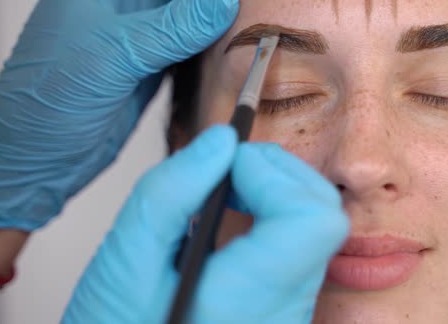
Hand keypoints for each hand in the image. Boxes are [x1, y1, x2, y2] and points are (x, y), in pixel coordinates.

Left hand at [0, 0, 238, 229]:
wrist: (39, 157)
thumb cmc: (47, 101)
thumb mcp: (115, 54)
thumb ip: (173, 27)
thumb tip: (221, 1)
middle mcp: (121, 7)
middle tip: (246, 6)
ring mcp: (137, 38)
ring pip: (186, 18)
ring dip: (214, 22)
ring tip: (246, 25)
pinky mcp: (149, 67)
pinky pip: (187, 48)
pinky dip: (209, 49)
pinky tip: (230, 49)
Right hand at [61, 126, 349, 323]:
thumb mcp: (124, 263)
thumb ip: (169, 194)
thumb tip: (221, 141)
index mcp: (248, 304)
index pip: (312, 220)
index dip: (275, 174)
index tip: (227, 164)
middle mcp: (283, 314)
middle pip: (323, 217)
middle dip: (277, 171)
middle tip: (225, 168)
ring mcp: (290, 316)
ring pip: (317, 230)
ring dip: (276, 189)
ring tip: (225, 189)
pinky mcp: (285, 311)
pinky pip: (303, 248)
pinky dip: (275, 215)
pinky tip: (236, 216)